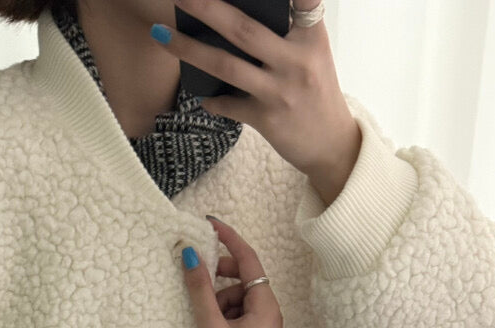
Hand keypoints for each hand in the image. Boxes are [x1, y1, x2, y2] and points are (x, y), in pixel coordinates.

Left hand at [152, 0, 360, 183]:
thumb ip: (286, 32)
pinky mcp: (268, 119)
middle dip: (207, 8)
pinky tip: (202, 96)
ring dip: (189, 49)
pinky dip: (212, 100)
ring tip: (162, 34)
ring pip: (226, 65)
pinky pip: (229, 105)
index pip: (303, 0)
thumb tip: (231, 17)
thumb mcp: (311, 54)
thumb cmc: (316, 93)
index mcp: (311, 37)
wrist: (332, 146)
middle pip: (243, 28)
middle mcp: (296, 61)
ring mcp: (280, 91)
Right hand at [180, 217, 282, 327]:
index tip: (210, 225)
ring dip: (218, 301)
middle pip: (243, 280)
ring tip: (206, 322)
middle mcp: (270, 315)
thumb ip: (199, 288)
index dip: (230, 240)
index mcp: (267, 308)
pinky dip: (221, 315)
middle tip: (198, 279)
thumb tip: (189, 253)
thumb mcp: (210, 325)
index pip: (249, 261)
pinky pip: (236, 315)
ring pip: (237, 298)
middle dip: (220, 279)